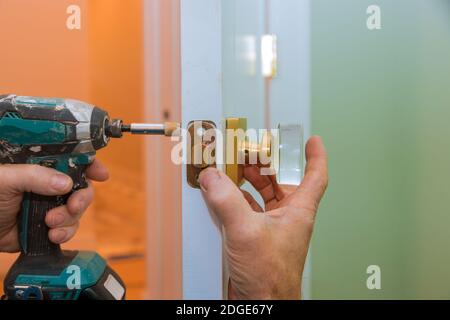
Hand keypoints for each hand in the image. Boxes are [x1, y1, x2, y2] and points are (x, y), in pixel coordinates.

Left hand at [0, 159, 108, 252]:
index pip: (70, 158)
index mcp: (38, 166)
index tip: (101, 173)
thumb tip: (67, 183)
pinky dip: (65, 233)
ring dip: (70, 218)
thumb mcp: (5, 179)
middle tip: (74, 205)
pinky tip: (52, 235)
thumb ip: (34, 176)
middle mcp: (47, 184)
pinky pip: (68, 228)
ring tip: (51, 224)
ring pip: (77, 209)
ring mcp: (48, 205)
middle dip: (82, 197)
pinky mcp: (47, 226)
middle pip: (81, 186)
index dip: (89, 163)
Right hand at [199, 136, 327, 299]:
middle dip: (266, 165)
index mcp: (298, 211)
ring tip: (233, 169)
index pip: (316, 176)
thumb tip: (212, 177)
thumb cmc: (270, 277)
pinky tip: (222, 195)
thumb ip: (227, 200)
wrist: (262, 305)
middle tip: (250, 151)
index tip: (312, 141)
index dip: (315, 156)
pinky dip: (235, 200)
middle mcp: (287, 217)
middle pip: (281, 181)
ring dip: (248, 181)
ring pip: (262, 195)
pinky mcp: (255, 237)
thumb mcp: (246, 230)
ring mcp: (271, 227)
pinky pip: (247, 211)